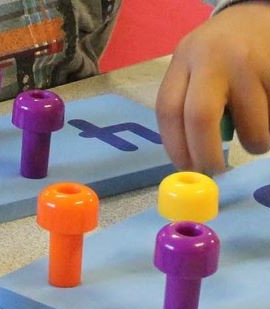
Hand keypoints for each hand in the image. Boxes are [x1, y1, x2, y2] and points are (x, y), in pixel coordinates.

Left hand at [156, 1, 269, 174]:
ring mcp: (251, 65)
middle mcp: (214, 59)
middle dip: (206, 155)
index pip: (169, 110)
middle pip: (201, 118)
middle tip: (215, 171)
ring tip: (252, 138)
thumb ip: (186, 103)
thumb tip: (190, 161)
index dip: (175, 147)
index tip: (185, 169)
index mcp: (184, 60)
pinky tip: (264, 114)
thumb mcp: (193, 67)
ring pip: (253, 127)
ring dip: (253, 144)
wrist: (257, 16)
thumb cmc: (218, 53)